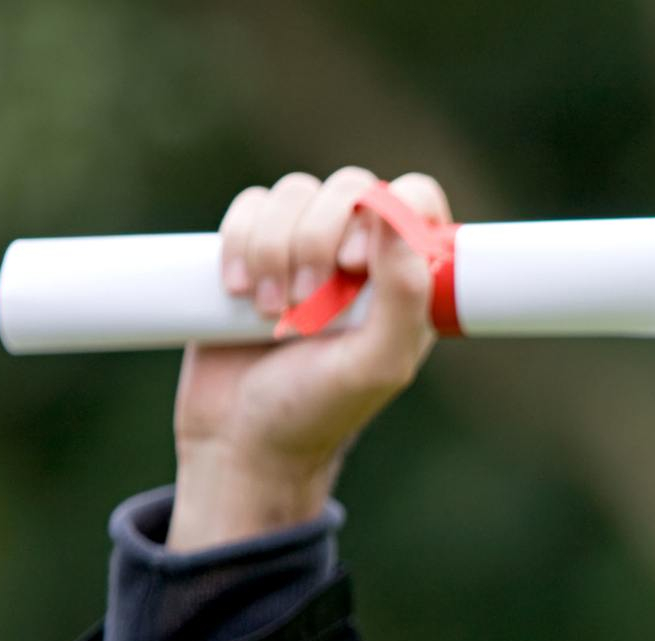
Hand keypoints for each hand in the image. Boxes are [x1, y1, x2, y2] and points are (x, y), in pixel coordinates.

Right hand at [169, 167, 450, 551]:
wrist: (240, 440)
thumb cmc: (318, 410)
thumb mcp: (377, 365)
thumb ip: (405, 295)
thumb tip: (396, 215)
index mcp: (408, 279)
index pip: (416, 198)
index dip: (385, 212)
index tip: (354, 264)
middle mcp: (362, 257)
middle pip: (348, 186)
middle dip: (317, 239)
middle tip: (306, 305)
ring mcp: (306, 248)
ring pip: (293, 193)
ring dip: (273, 249)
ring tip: (270, 314)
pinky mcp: (253, 250)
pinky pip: (249, 206)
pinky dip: (238, 242)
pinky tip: (238, 292)